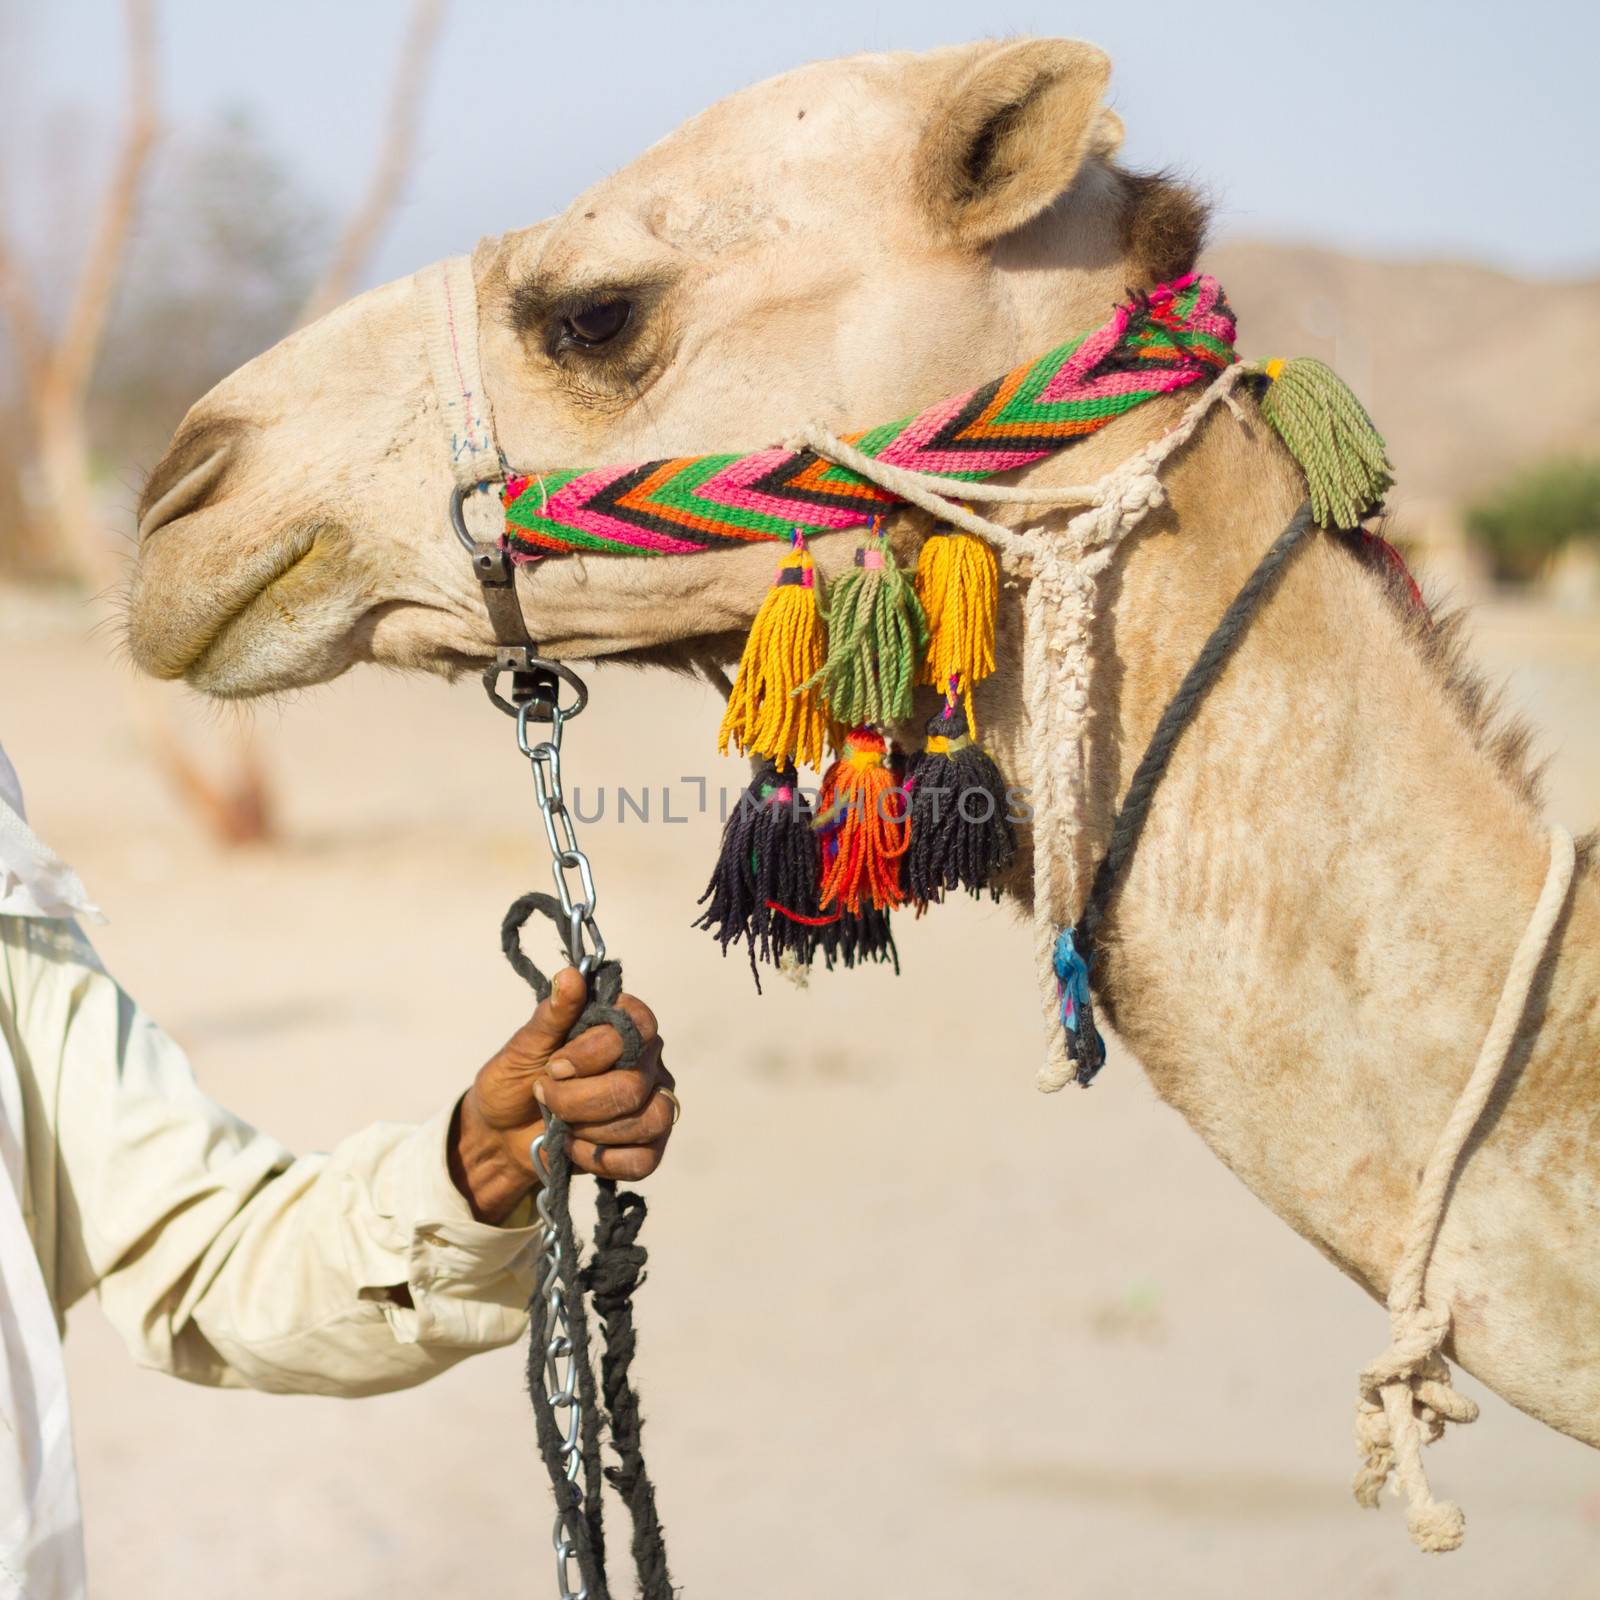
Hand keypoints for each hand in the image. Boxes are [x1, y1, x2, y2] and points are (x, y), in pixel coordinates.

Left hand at [451, 968, 675, 1222]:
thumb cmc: (514, 1082)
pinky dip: (603, 1159)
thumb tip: (570, 975)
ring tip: (561, 1127)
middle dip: (579, 1100)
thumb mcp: (523, 1048)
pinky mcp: (648, 1146)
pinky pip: (646, 1159)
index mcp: (620, 1026)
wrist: (501, 1136)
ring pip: (647, 1120)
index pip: (636, 1027)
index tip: (555, 1066)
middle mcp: (645, 1062)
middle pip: (634, 1083)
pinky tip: (577, 1149)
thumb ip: (551, 1015)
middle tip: (546, 1098)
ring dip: (592, 1130)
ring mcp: (652, 1104)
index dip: (596, 1051)